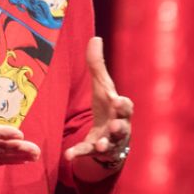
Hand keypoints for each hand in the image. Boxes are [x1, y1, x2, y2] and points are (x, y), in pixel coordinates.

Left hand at [63, 37, 132, 169]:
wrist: (110, 138)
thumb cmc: (107, 107)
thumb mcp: (102, 86)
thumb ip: (97, 65)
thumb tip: (95, 37)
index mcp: (120, 110)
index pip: (126, 107)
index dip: (122, 104)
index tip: (117, 100)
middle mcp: (118, 127)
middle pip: (122, 127)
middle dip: (119, 127)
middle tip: (114, 125)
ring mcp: (108, 141)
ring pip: (109, 144)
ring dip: (105, 144)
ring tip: (100, 145)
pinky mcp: (95, 151)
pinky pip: (87, 153)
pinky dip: (79, 154)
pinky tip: (68, 156)